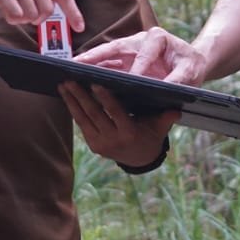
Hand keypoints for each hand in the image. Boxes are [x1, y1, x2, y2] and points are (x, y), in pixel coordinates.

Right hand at [0, 0, 84, 30]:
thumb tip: (57, 9)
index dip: (74, 13)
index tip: (79, 27)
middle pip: (47, 10)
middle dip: (39, 18)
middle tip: (30, 14)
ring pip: (31, 15)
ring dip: (24, 19)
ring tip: (16, 9)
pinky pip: (15, 15)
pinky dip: (13, 18)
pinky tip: (7, 10)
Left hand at [59, 81, 179, 167]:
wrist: (140, 159)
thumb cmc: (151, 135)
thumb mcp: (160, 127)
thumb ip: (166, 118)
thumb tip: (177, 109)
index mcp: (129, 133)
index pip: (114, 112)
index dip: (104, 98)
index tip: (94, 83)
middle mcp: (112, 140)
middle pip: (94, 115)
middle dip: (80, 97)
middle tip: (69, 80)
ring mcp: (101, 144)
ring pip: (83, 120)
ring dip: (71, 102)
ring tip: (62, 86)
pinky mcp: (93, 145)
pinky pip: (82, 125)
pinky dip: (73, 110)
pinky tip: (66, 97)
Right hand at [75, 27, 207, 84]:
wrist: (190, 63)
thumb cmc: (191, 65)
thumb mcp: (191, 72)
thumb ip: (180, 79)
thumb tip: (164, 88)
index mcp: (157, 38)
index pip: (144, 52)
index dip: (137, 67)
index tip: (130, 80)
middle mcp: (139, 41)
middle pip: (115, 48)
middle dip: (96, 56)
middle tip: (78, 64)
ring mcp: (130, 51)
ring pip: (107, 55)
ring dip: (89, 63)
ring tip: (70, 71)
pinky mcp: (125, 61)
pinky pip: (107, 65)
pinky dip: (93, 71)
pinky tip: (80, 79)